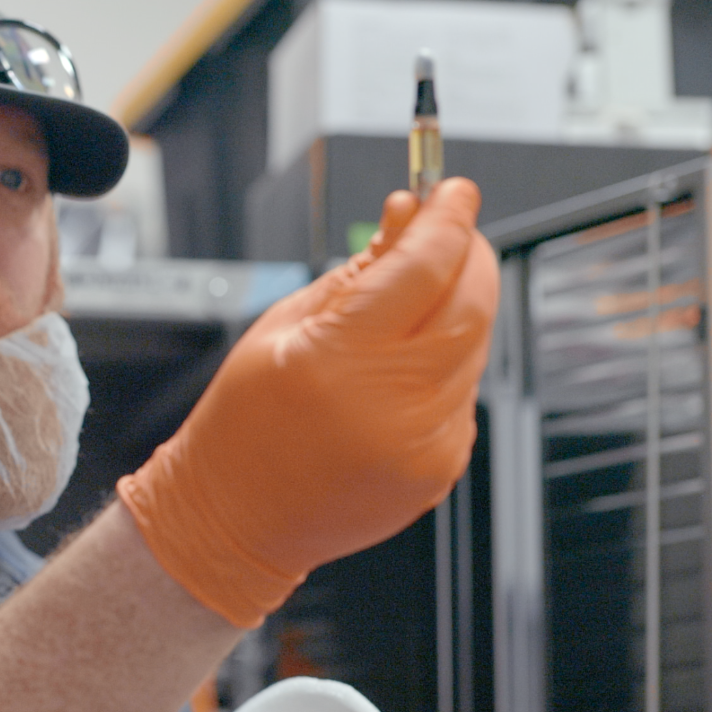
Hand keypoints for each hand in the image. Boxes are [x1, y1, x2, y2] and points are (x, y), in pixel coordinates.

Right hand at [117, 180, 498, 626]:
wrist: (237, 520)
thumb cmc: (244, 422)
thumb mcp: (284, 327)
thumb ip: (358, 272)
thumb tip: (409, 217)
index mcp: (338, 360)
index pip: (426, 266)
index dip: (448, 218)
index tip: (452, 191)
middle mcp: (391, 405)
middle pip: (472, 302)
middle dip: (468, 256)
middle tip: (446, 234)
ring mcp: (424, 443)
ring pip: (473, 347)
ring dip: (453, 312)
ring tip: (402, 315)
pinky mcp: (440, 468)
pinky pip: (462, 392)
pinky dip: (444, 367)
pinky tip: (396, 378)